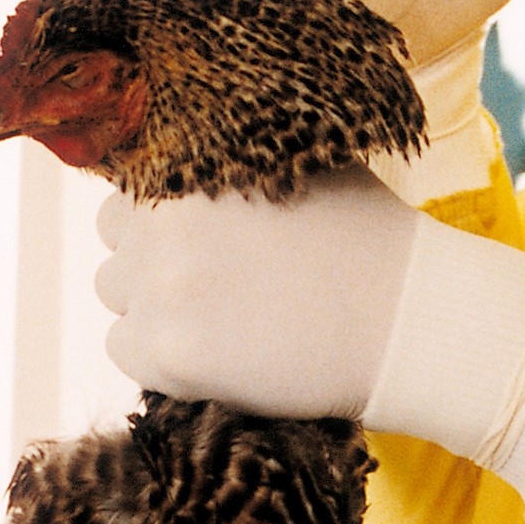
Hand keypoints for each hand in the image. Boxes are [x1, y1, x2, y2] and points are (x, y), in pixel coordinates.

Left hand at [97, 179, 422, 419]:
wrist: (408, 319)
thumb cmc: (366, 239)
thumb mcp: (296, 166)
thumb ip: (228, 167)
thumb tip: (180, 171)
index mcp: (191, 169)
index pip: (131, 196)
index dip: (166, 224)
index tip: (205, 248)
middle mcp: (162, 221)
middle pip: (116, 245)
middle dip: (154, 262)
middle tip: (215, 287)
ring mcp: (160, 287)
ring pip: (117, 297)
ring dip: (154, 308)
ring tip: (222, 321)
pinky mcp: (168, 352)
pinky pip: (125, 351)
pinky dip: (161, 357)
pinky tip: (218, 353)